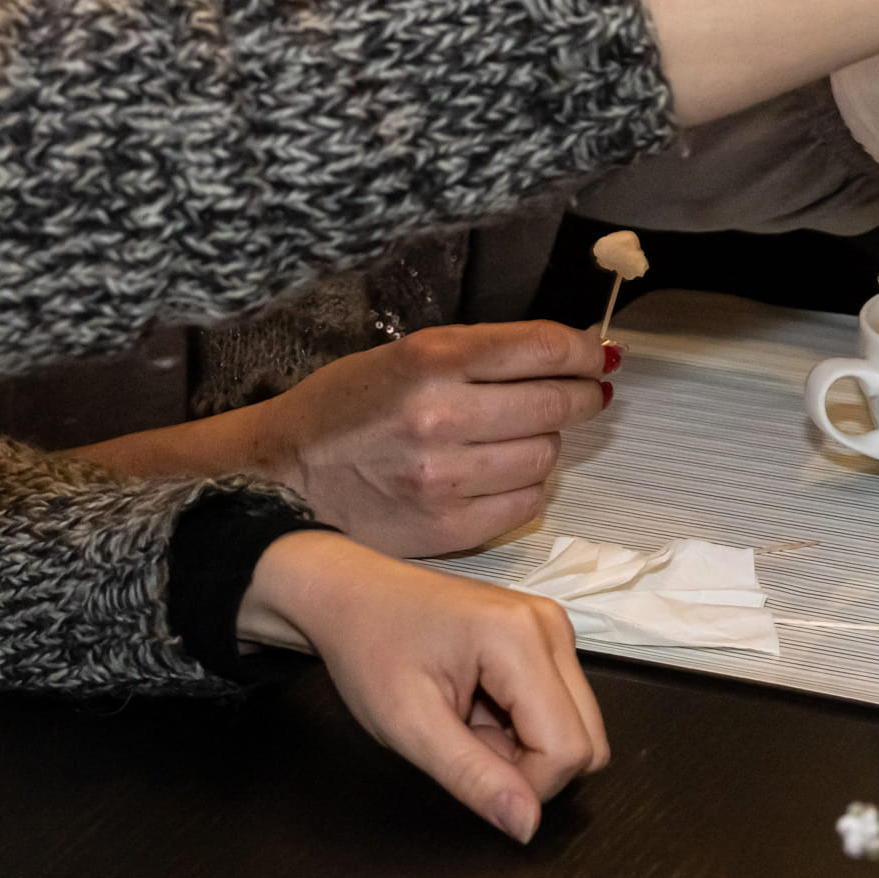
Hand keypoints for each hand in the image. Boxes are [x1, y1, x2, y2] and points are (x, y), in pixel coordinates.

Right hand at [81, 322, 610, 556]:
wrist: (281, 478)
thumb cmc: (344, 409)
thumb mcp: (406, 354)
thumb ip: (484, 352)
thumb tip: (573, 352)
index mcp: (433, 359)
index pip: (546, 350)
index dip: (586, 353)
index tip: (597, 357)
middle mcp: (443, 415)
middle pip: (556, 404)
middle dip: (580, 396)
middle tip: (583, 394)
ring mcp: (446, 477)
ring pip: (546, 457)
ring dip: (546, 445)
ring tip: (522, 437)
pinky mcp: (447, 527)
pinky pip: (525, 506)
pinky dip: (526, 489)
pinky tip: (502, 476)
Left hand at [238, 529, 607, 840]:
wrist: (351, 594)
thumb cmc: (370, 650)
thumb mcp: (410, 727)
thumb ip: (473, 778)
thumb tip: (527, 828)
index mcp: (520, 639)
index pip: (569, 749)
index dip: (526, 786)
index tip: (469, 772)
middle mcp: (551, 626)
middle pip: (587, 739)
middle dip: (531, 766)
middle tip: (465, 744)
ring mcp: (553, 626)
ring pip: (577, 726)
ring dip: (525, 746)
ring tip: (466, 722)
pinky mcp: (546, 633)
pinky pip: (560, 705)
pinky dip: (522, 724)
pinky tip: (476, 706)